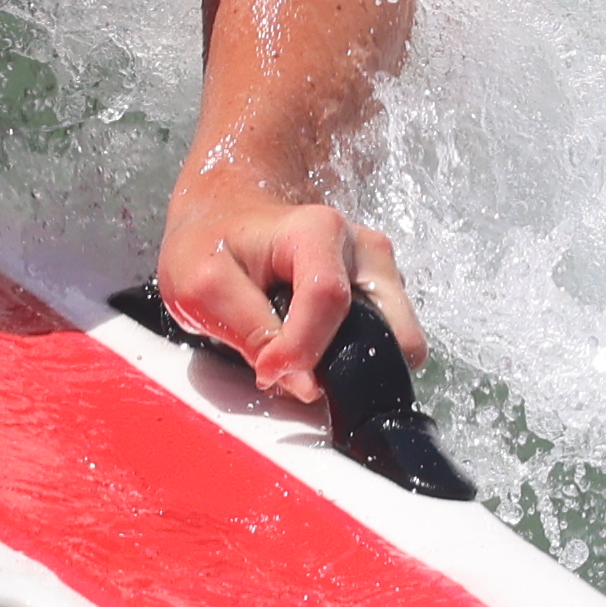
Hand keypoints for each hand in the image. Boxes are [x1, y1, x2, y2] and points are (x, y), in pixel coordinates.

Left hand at [156, 173, 406, 398]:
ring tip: (303, 353)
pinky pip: (388, 343)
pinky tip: (317, 344)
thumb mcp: (207, 288)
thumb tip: (308, 387)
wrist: (228, 219)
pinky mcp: (384, 294)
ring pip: (398, 343)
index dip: (300, 349)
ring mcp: (381, 273)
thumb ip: (254, 336)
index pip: (329, 299)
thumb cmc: (214, 247)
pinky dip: (354, 356)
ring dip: (353, 362)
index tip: (268, 371)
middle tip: (298, 369)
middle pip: (391, 332)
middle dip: (348, 366)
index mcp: (319, 231)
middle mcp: (364, 249)